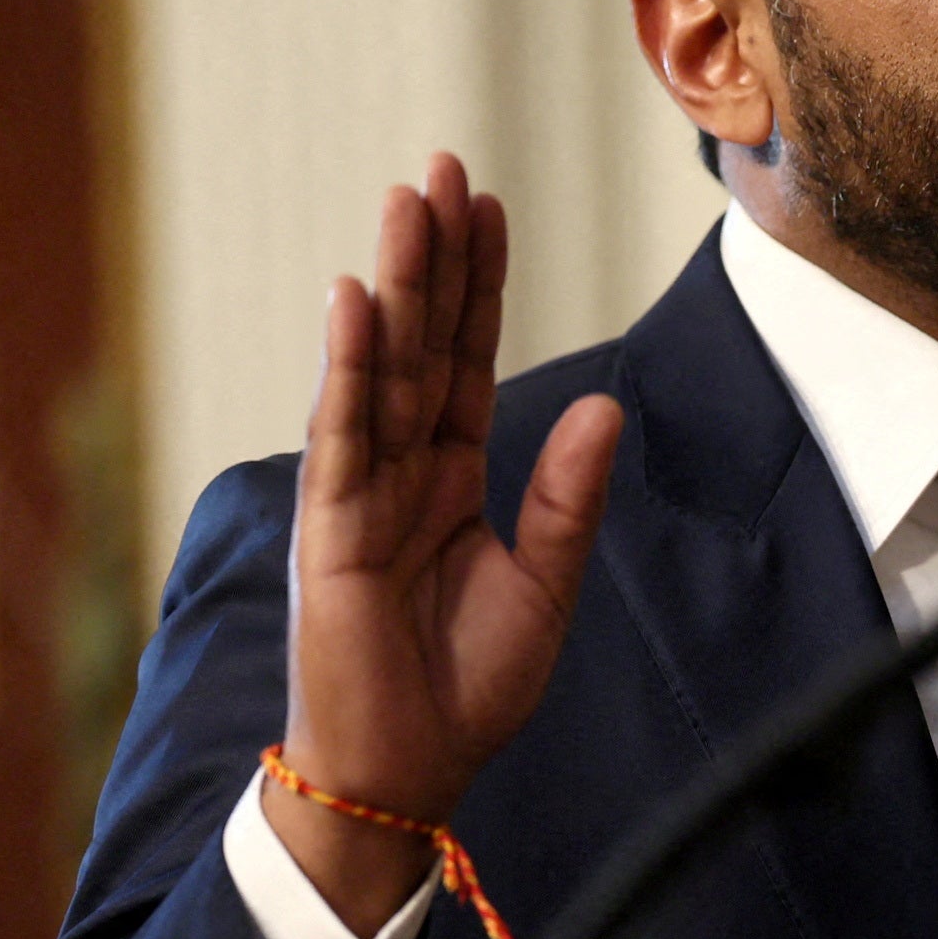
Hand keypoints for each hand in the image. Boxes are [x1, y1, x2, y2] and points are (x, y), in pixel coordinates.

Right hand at [270, 154, 621, 931]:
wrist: (413, 772)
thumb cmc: (469, 685)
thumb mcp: (546, 582)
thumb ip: (568, 495)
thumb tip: (606, 406)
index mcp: (456, 475)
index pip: (469, 357)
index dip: (479, 283)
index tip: (485, 204)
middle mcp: (404, 468)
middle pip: (424, 342)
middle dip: (433, 256)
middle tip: (442, 166)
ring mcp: (361, 492)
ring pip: (382, 369)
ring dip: (392, 285)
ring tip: (404, 202)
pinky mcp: (332, 529)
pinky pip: (343, 436)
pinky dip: (348, 369)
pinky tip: (352, 302)